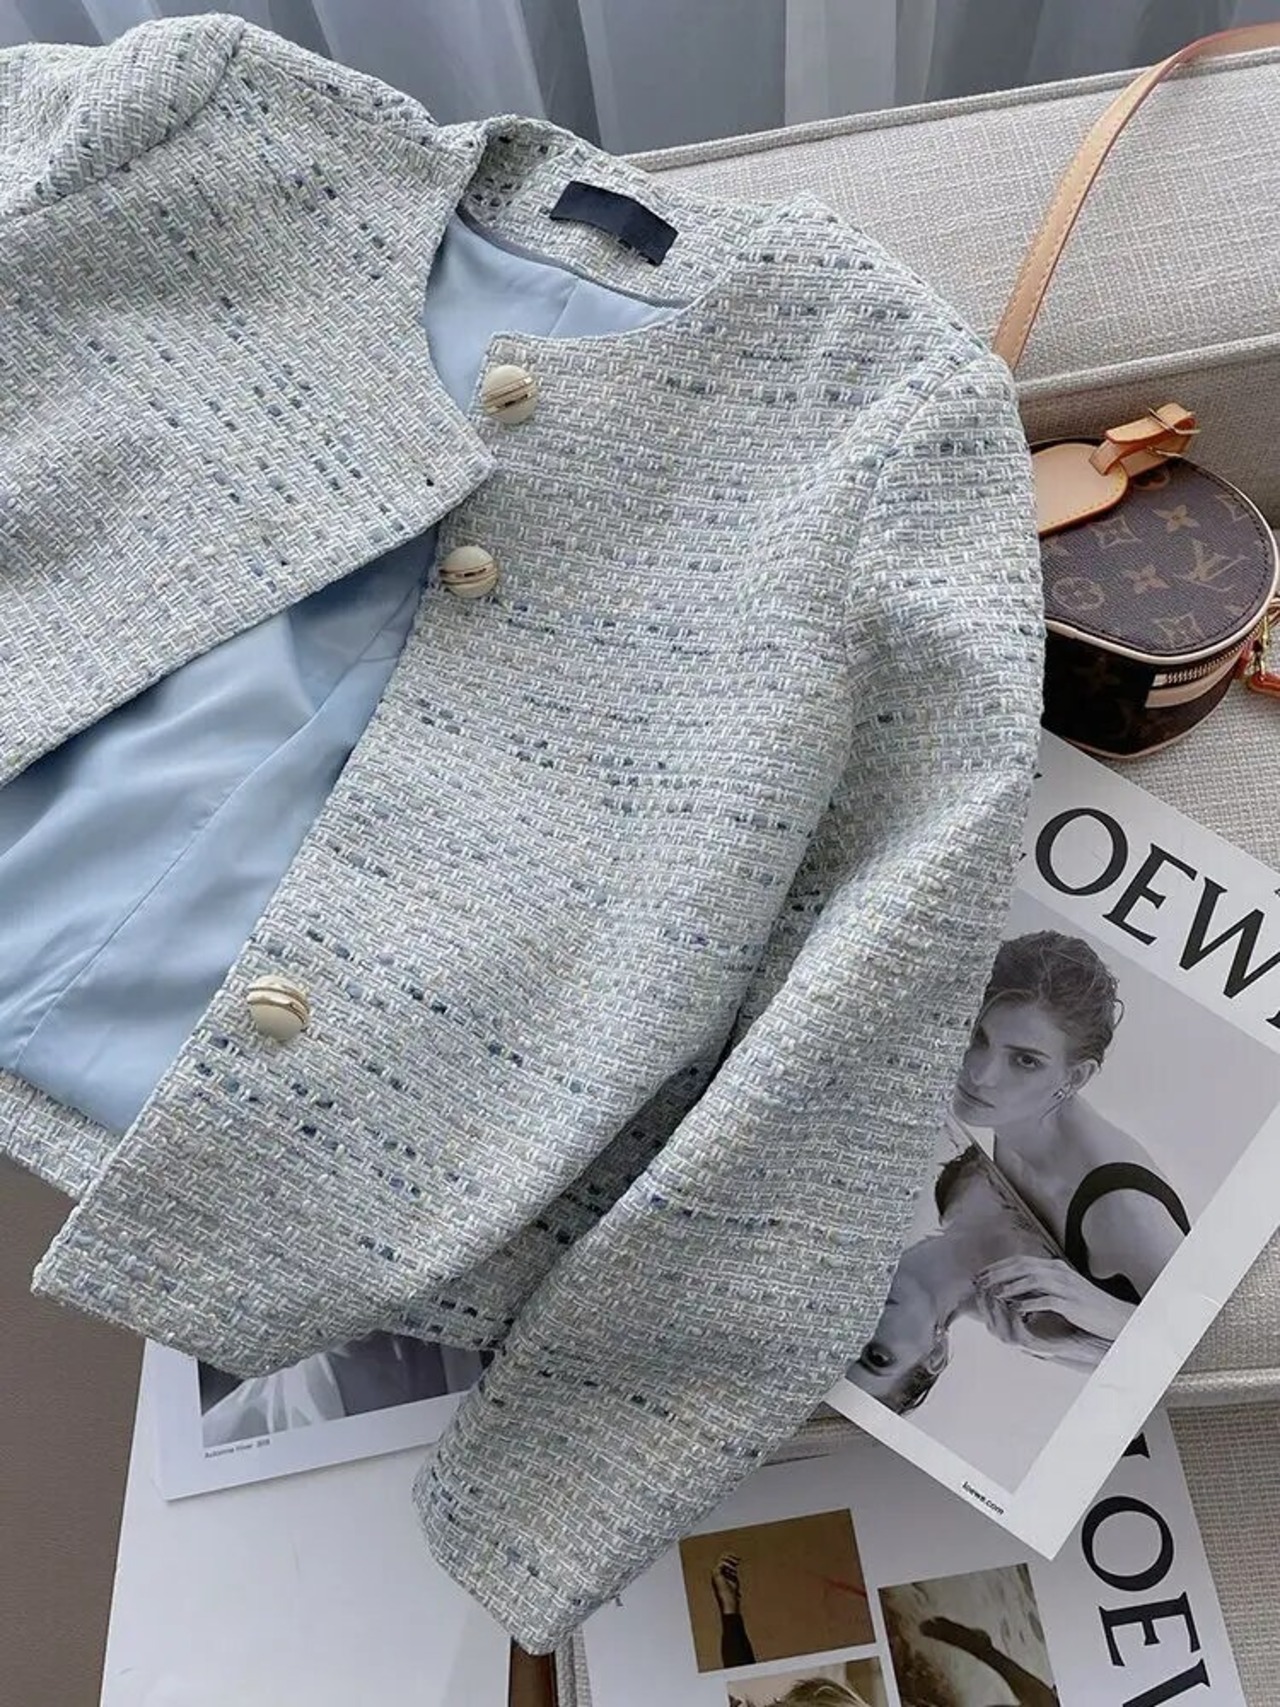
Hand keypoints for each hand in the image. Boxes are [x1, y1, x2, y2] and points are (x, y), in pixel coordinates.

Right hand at [711, 1553, 741, 1614]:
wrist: (729, 1601)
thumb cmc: (732, 1594)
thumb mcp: (733, 1580)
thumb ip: (732, 1573)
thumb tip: (735, 1567)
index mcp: (720, 1574)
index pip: (724, 1561)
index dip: (731, 1559)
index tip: (739, 1560)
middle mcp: (716, 1572)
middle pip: (722, 1558)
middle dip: (731, 1557)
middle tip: (738, 1560)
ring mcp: (716, 1573)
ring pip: (722, 1559)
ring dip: (730, 1560)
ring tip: (736, 1563)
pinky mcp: (716, 1574)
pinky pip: (722, 1564)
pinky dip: (729, 1566)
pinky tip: (733, 1570)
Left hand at [972, 1255, 1132, 1360]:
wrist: (1116, 1316)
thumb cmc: (1087, 1305)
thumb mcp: (1063, 1288)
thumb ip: (1042, 1284)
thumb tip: (1015, 1285)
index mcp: (1055, 1267)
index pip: (1020, 1261)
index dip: (998, 1267)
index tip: (981, 1274)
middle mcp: (1059, 1272)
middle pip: (1022, 1266)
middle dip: (998, 1273)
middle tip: (980, 1282)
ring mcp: (1066, 1286)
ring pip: (1031, 1280)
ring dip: (1009, 1286)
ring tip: (993, 1294)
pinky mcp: (1071, 1302)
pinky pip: (1046, 1300)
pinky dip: (1029, 1303)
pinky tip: (1015, 1309)